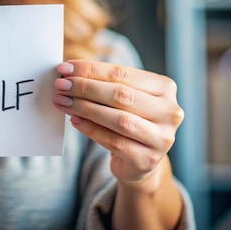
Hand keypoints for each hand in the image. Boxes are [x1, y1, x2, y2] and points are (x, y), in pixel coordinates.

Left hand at [52, 60, 183, 186]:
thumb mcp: (123, 99)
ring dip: (85, 108)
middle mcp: (169, 111)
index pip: (122, 73)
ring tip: (62, 102)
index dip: (90, 70)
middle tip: (60, 85)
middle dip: (85, 88)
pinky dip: (91, 129)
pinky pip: (114, 142)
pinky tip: (74, 120)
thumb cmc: (128, 120)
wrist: (139, 161)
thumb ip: (103, 84)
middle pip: (121, 95)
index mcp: (165, 88)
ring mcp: (162, 138)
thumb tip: (67, 73)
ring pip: (119, 119)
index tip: (64, 68)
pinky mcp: (148, 160)